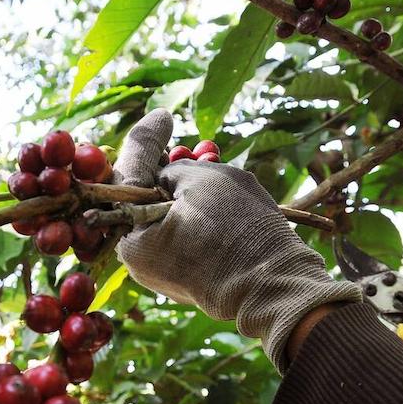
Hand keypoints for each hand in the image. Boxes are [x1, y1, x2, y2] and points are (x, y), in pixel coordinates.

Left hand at [113, 110, 361, 371]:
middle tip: (183, 143)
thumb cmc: (236, 230)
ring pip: (164, 217)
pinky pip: (180, 236)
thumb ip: (176, 168)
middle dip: (165, 167)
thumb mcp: (205, 180)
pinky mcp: (184, 279)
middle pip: (144, 198)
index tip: (163, 116)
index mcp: (130, 235)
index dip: (147, 140)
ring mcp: (159, 273)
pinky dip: (192, 214)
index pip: (129, 175)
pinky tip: (216, 197)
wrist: (273, 287)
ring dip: (182, 190)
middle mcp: (136, 258)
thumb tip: (167, 173)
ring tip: (209, 166)